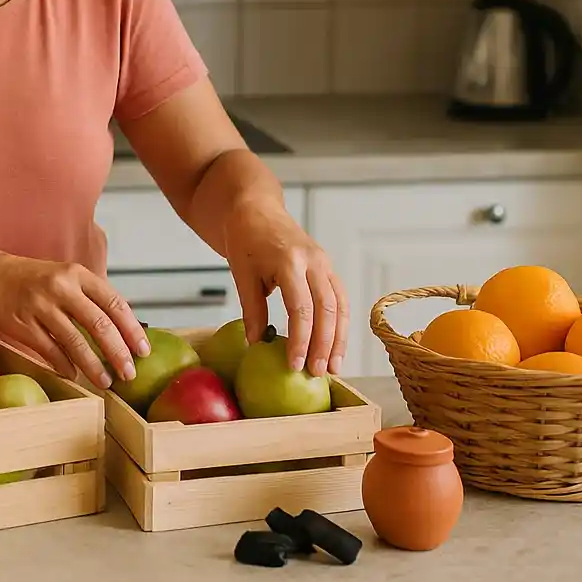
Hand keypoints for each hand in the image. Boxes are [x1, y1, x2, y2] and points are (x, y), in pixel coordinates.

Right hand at [0, 254, 149, 388]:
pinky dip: (64, 365)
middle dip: (118, 353)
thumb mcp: (64, 276)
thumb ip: (90, 297)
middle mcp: (61, 286)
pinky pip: (49, 350)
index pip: (115, 303)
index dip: (132, 329)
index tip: (143, 351)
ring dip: (94, 366)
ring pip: (75, 341)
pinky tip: (73, 375)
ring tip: (105, 382)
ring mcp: (40, 305)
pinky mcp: (22, 324)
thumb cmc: (31, 279)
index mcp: (77, 273)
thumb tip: (122, 331)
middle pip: (100, 324)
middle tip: (129, 374)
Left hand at [224, 199, 347, 376]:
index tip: (295, 366)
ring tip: (334, 367)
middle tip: (318, 373)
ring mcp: (324, 263)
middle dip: (324, 344)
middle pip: (327, 309)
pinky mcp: (327, 267)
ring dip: (339, 338)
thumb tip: (257, 345)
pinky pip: (340, 298)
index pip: (301, 308)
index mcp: (289, 260)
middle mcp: (313, 261)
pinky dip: (340, 324)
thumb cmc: (245, 239)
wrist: (256, 208)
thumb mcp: (242, 272)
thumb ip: (252, 309)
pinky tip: (335, 345)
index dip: (300, 340)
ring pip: (340, 305)